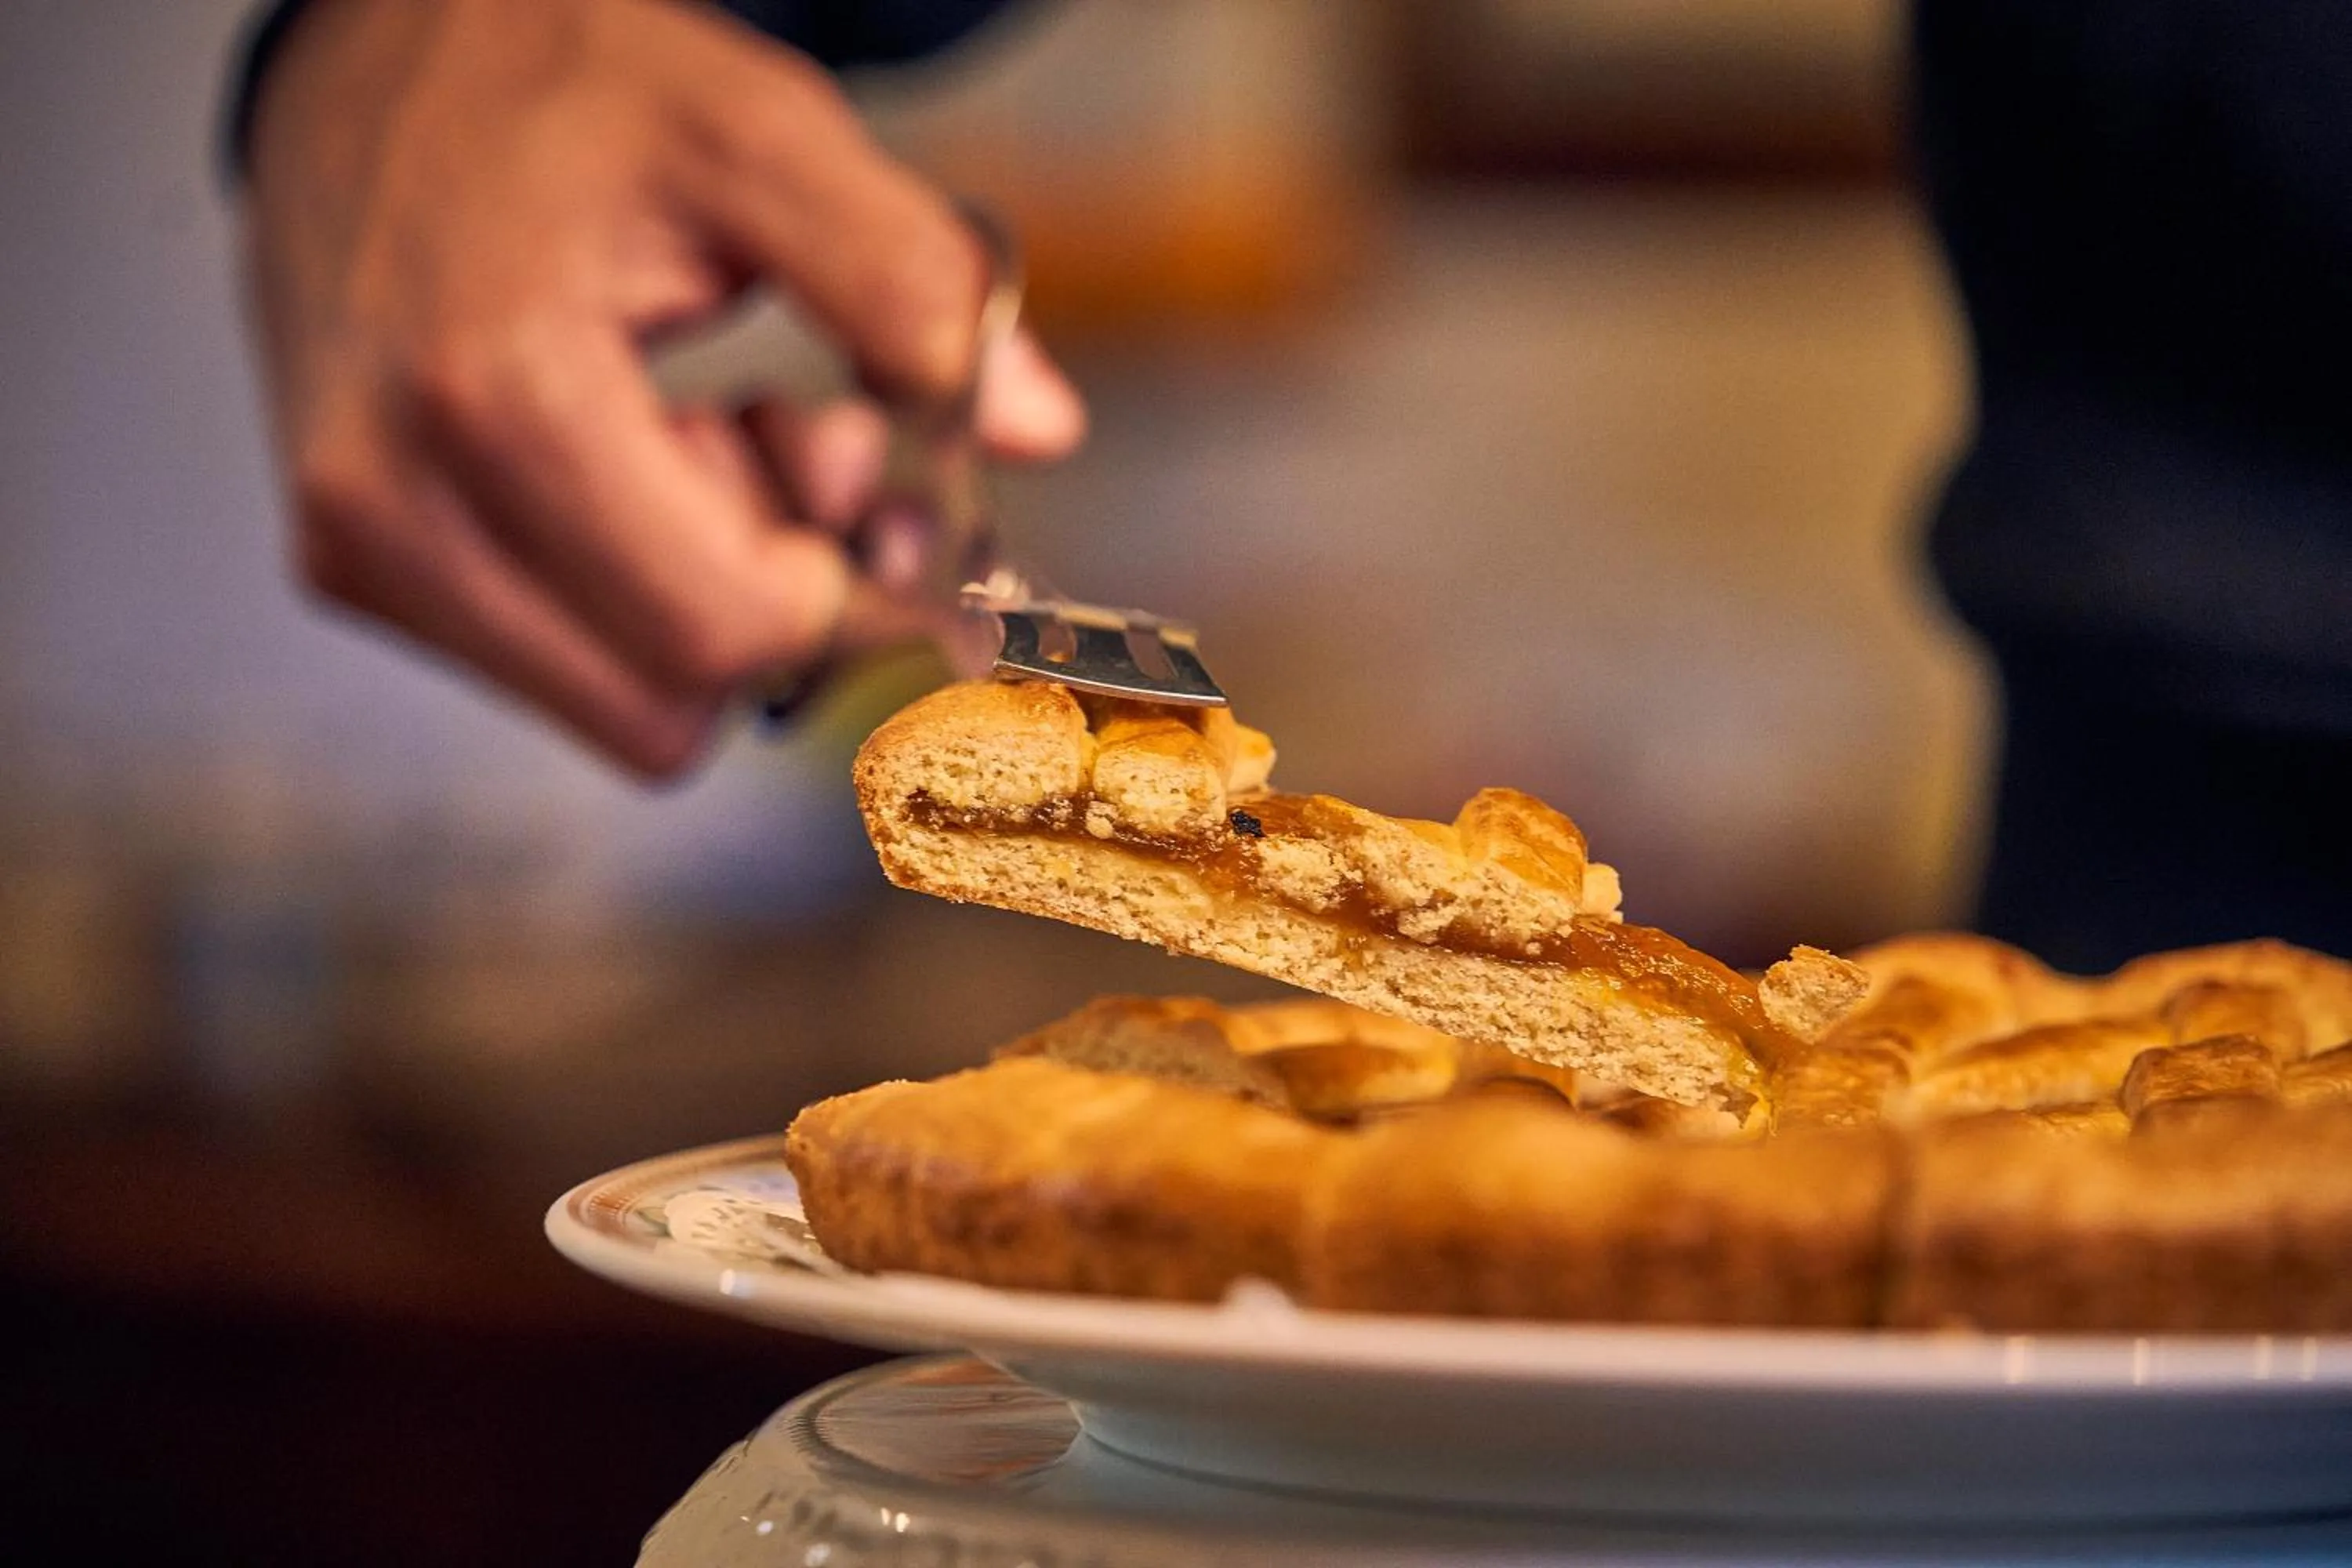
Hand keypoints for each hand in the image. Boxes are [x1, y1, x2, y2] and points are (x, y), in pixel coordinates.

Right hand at [240, 0, 1084, 776]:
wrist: (377, 67)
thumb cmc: (565, 91)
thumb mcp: (761, 134)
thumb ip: (911, 279)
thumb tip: (1038, 428)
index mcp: (494, 393)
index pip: (727, 631)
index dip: (847, 594)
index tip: (886, 488)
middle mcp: (392, 501)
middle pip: (675, 702)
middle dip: (780, 597)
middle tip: (799, 435)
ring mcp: (359, 545)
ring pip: (623, 708)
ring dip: (711, 601)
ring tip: (706, 428)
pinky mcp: (356, 564)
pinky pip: (565, 671)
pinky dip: (638, 597)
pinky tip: (641, 457)